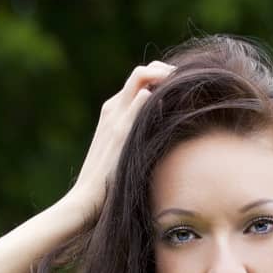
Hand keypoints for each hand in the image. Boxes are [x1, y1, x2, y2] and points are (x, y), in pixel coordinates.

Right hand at [66, 61, 176, 224]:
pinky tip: (176, 96)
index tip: (182, 87)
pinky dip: (158, 90)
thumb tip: (163, 144)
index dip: (160, 77)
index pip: (139, 80)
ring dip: (163, 74)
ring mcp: (115, 117)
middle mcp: (112, 109)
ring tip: (185, 83)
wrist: (84, 201)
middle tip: (188, 81)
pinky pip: (140, 99)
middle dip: (165, 70)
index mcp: (112, 113)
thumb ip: (137, 144)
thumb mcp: (124, 158)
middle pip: (140, 72)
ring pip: (140, 76)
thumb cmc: (105, 188)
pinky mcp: (119, 130)